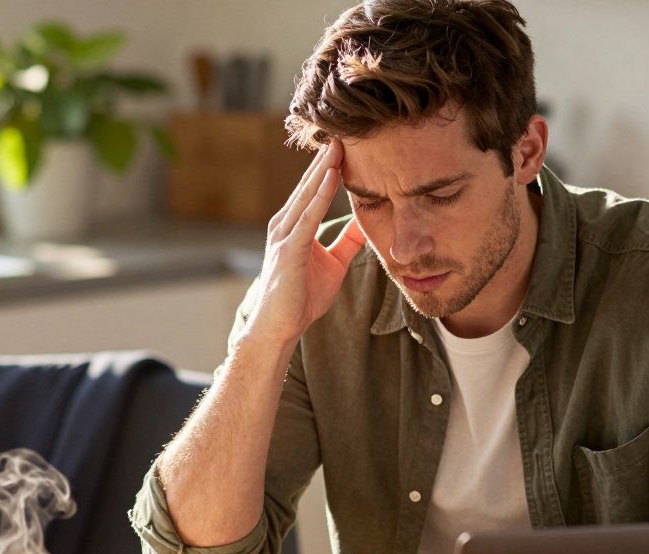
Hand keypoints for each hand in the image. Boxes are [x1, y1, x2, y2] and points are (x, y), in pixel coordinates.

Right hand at [244, 139, 365, 348]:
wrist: (280, 328)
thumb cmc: (301, 299)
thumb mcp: (334, 264)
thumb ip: (348, 243)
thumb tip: (368, 223)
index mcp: (295, 226)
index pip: (315, 189)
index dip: (330, 167)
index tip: (349, 144)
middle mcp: (286, 224)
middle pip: (309, 185)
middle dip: (326, 158)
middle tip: (343, 130)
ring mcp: (285, 235)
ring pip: (308, 194)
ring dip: (323, 169)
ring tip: (339, 144)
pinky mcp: (289, 249)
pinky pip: (308, 216)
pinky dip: (320, 195)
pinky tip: (332, 177)